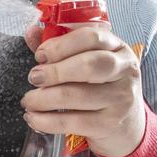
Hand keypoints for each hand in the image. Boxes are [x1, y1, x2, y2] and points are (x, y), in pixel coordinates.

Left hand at [21, 23, 146, 156]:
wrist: (128, 124)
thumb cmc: (102, 86)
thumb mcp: (89, 61)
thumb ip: (60, 47)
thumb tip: (31, 32)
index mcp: (118, 48)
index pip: (91, 37)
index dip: (61, 45)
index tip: (40, 55)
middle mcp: (125, 71)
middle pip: (88, 65)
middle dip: (54, 72)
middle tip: (34, 77)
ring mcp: (120, 99)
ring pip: (76, 95)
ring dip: (44, 98)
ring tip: (29, 100)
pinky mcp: (109, 124)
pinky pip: (73, 122)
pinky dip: (47, 121)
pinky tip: (34, 118)